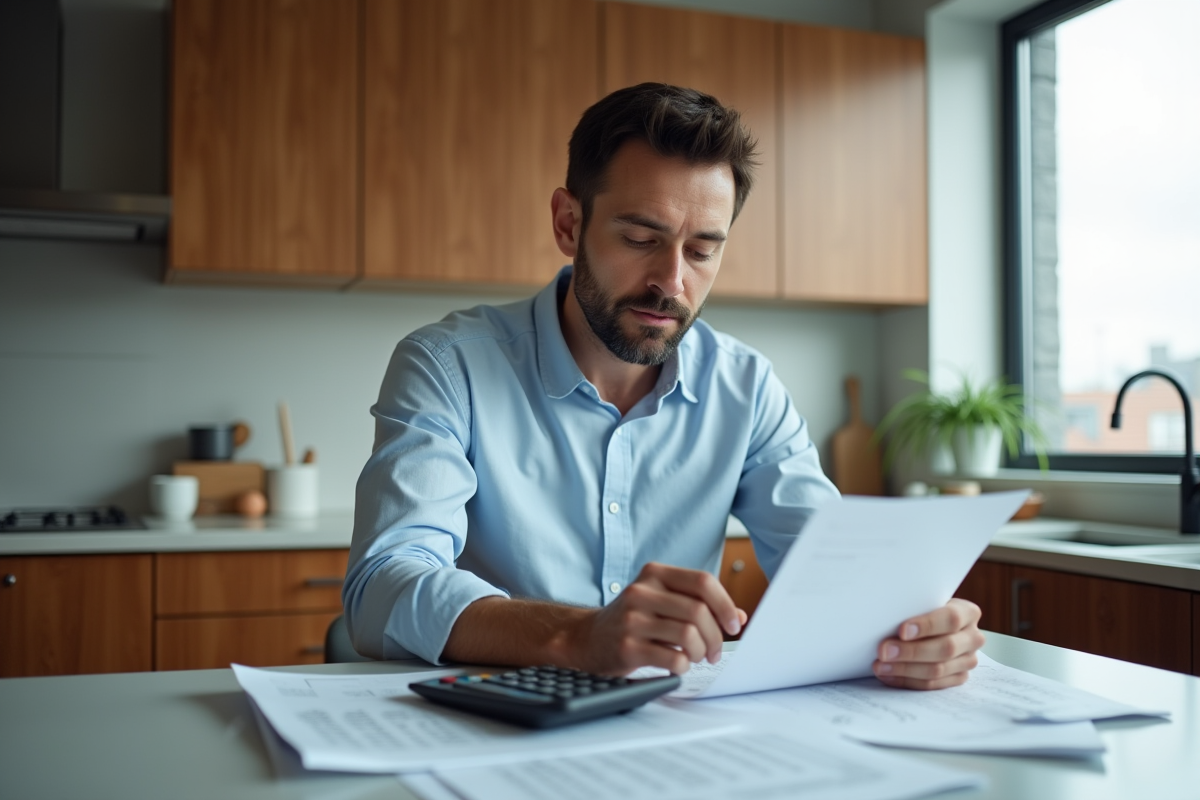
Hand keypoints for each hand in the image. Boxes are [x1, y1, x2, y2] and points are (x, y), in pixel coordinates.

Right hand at [567, 562, 746, 675]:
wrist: (587, 638)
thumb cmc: (633, 620)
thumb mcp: (663, 602)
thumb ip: (699, 605)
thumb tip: (738, 617)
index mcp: (654, 574)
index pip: (703, 581)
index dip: (725, 604)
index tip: (733, 625)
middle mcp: (642, 592)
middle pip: (698, 611)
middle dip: (715, 637)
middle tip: (714, 651)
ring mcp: (632, 619)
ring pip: (688, 634)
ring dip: (700, 652)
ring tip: (695, 657)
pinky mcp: (627, 646)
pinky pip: (673, 657)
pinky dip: (683, 665)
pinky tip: (678, 664)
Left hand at [872, 598, 984, 689]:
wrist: (932, 625)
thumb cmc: (922, 610)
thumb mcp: (922, 602)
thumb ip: (913, 608)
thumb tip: (886, 618)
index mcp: (968, 613)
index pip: (951, 619)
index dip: (927, 625)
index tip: (902, 631)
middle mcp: (973, 638)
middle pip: (946, 648)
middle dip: (911, 651)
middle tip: (883, 651)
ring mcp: (968, 660)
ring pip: (937, 670)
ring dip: (904, 669)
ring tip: (880, 666)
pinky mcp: (958, 678)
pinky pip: (932, 685)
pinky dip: (906, 680)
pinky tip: (888, 675)